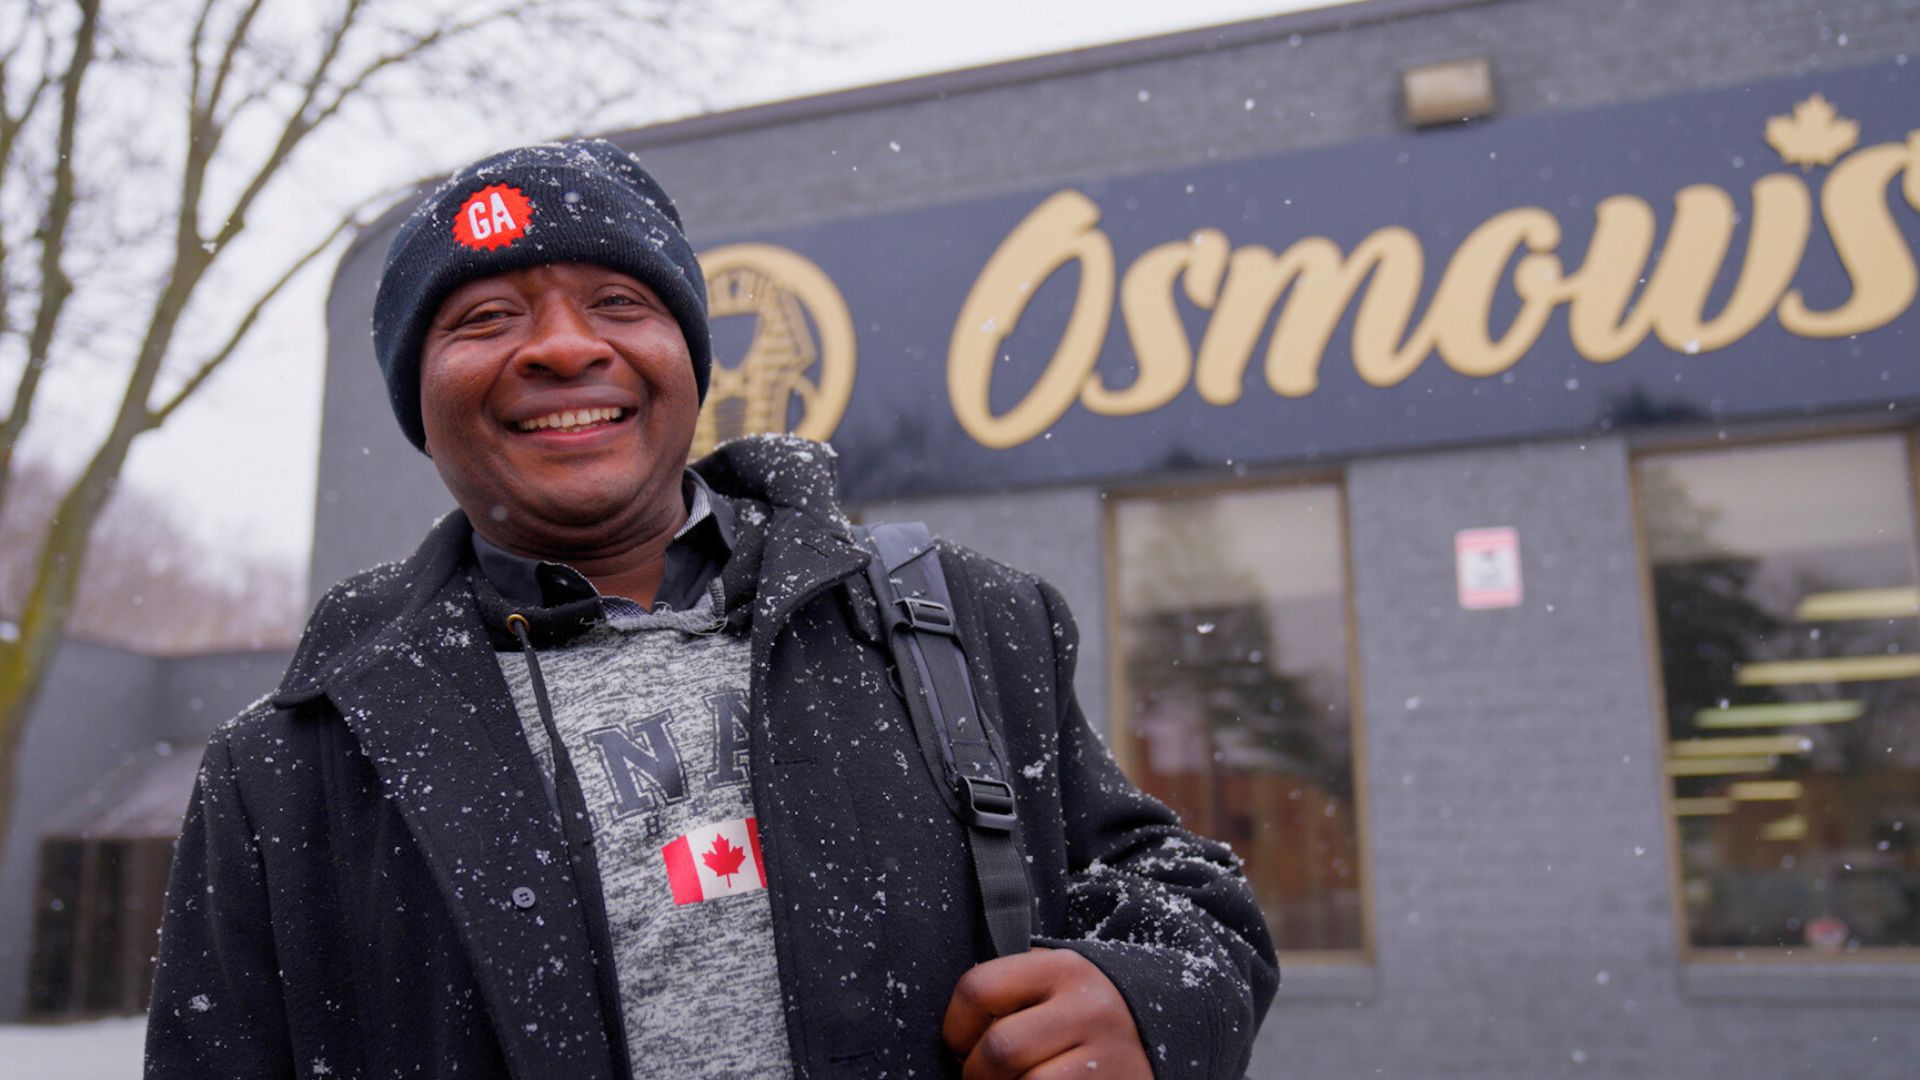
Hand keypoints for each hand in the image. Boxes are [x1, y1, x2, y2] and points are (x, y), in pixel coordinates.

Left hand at [942, 946, 1152, 1078]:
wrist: (1156, 1039)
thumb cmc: (1084, 1019)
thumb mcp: (1055, 989)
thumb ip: (1012, 994)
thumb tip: (955, 1032)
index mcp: (1062, 967)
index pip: (978, 988)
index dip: (955, 1026)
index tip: (961, 1044)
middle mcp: (1088, 1006)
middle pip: (999, 1048)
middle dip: (977, 1074)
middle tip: (982, 1077)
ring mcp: (1104, 1053)